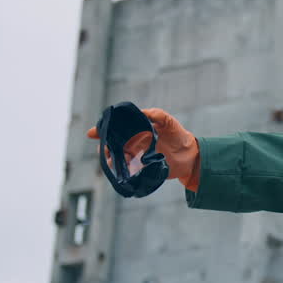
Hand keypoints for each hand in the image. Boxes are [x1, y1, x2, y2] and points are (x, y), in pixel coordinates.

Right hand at [87, 107, 201, 191]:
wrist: (190, 156)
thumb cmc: (179, 136)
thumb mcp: (170, 122)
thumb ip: (158, 115)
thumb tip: (145, 112)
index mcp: (138, 130)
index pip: (117, 128)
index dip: (103, 130)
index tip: (92, 133)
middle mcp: (134, 142)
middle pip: (113, 144)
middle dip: (105, 146)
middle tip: (106, 149)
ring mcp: (137, 156)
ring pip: (117, 157)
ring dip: (111, 159)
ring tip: (112, 160)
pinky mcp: (141, 168)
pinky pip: (126, 170)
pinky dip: (121, 170)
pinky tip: (120, 170)